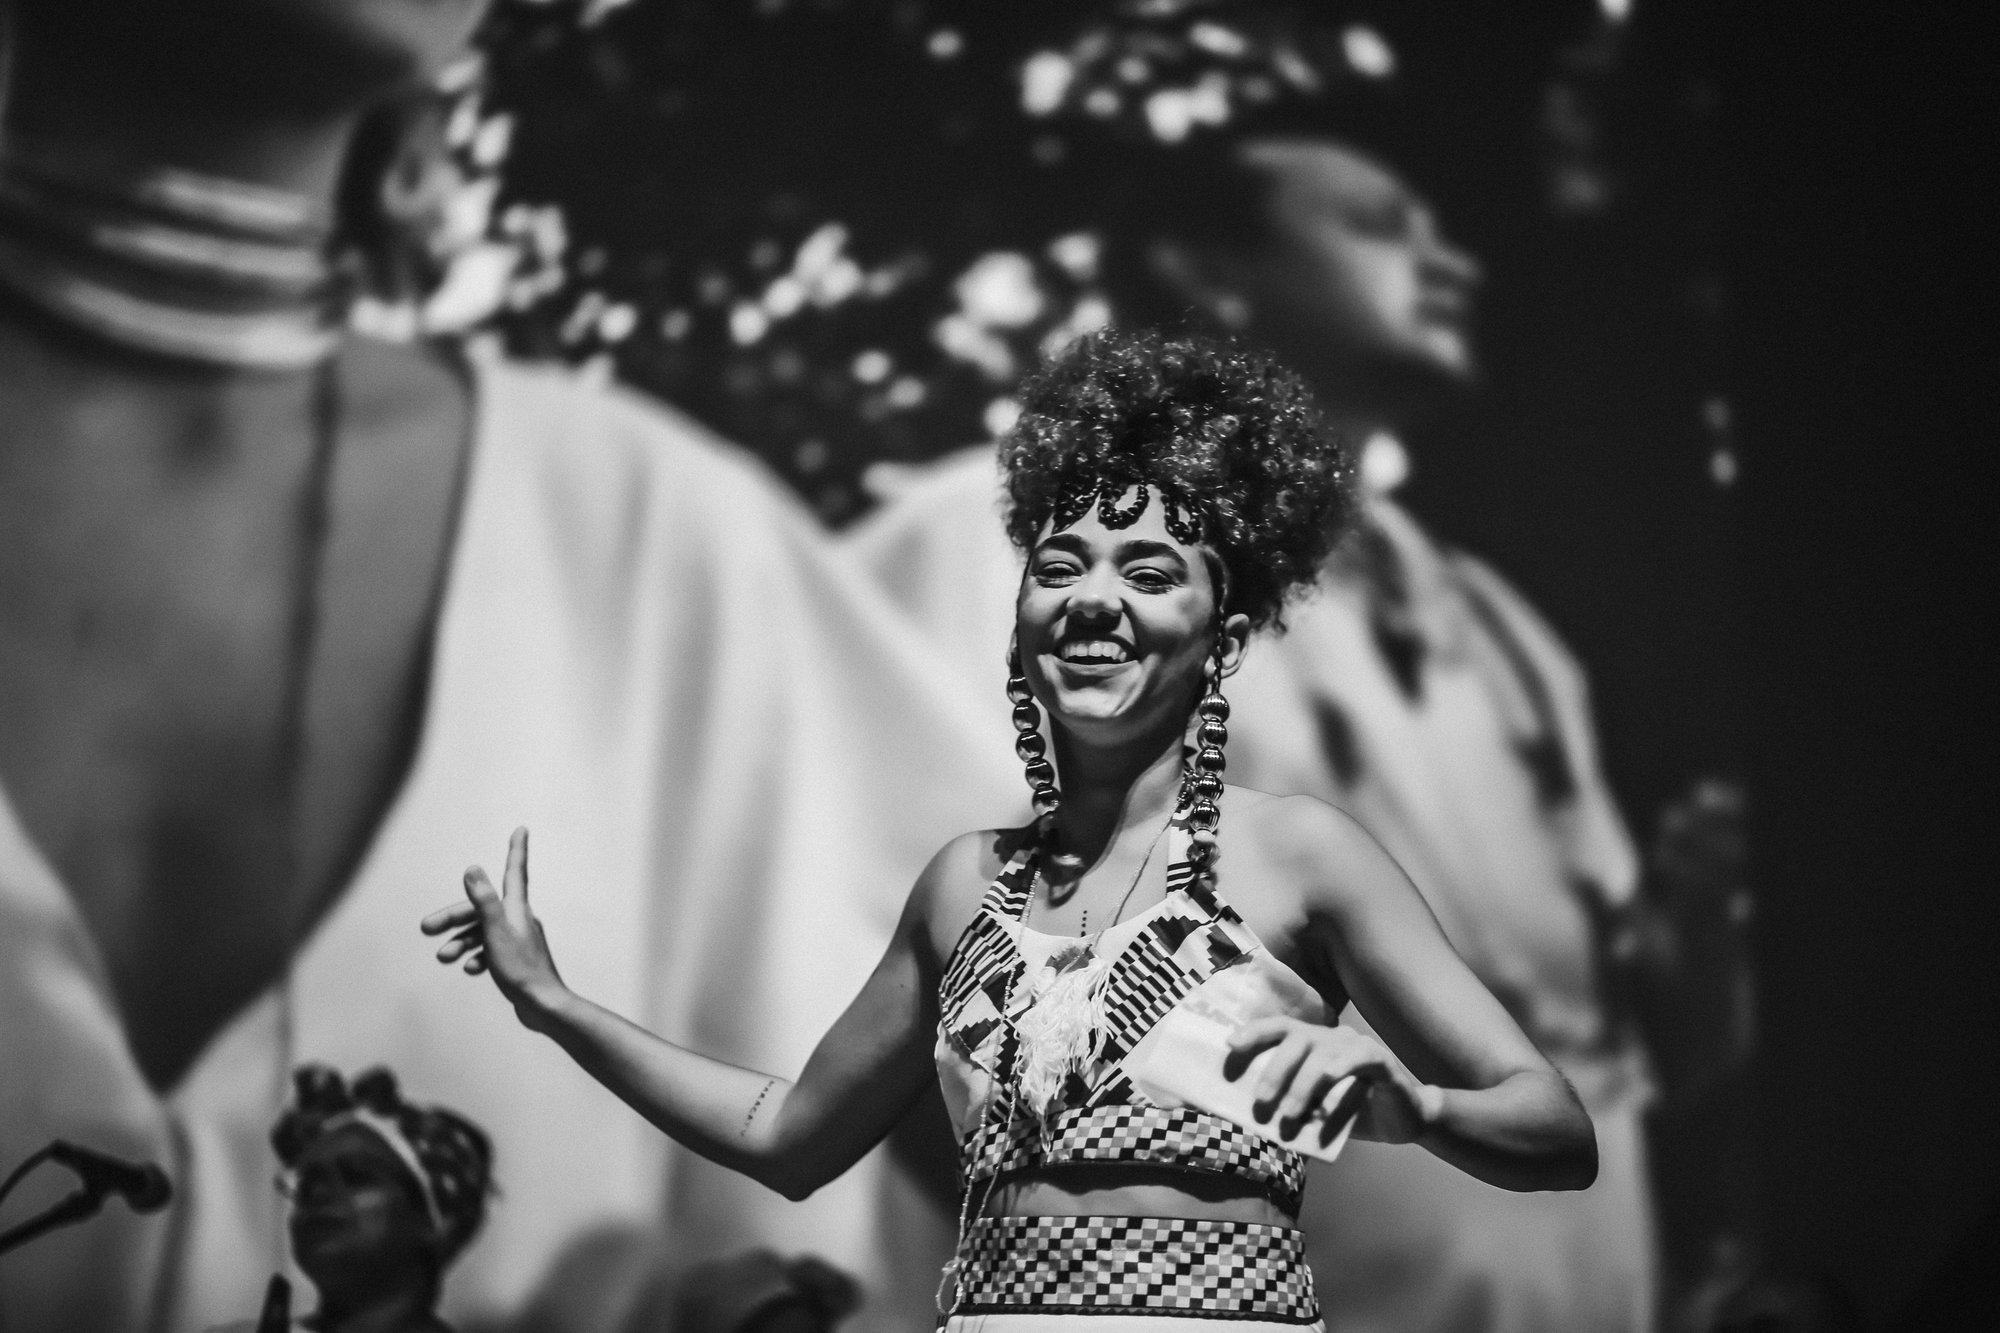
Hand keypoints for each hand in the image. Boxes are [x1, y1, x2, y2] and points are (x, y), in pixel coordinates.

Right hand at [420, 827, 566, 1031]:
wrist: (543, 1006)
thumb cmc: (521, 968)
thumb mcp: (495, 931)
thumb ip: (483, 900)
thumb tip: (472, 868)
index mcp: (517, 909)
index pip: (515, 871)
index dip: (516, 849)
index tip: (521, 829)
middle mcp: (520, 919)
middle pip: (482, 909)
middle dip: (454, 916)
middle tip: (426, 928)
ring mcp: (518, 940)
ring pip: (482, 932)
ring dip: (460, 941)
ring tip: (443, 957)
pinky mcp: (515, 960)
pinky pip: (489, 951)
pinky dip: (476, 956)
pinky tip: (469, 968)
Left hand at [1226, 1016, 1442, 1147]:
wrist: (1402, 1121)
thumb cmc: (1350, 1114)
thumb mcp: (1313, 1110)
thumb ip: (1287, 1106)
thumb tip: (1247, 1121)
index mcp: (1311, 1043)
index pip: (1278, 1029)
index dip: (1254, 1032)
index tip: (1230, 1045)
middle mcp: (1331, 1037)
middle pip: (1296, 1039)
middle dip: (1274, 1071)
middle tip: (1260, 1103)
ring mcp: (1357, 1045)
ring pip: (1323, 1054)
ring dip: (1303, 1085)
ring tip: (1289, 1116)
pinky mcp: (1382, 1060)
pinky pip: (1360, 1058)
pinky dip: (1342, 1067)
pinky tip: (1329, 1079)